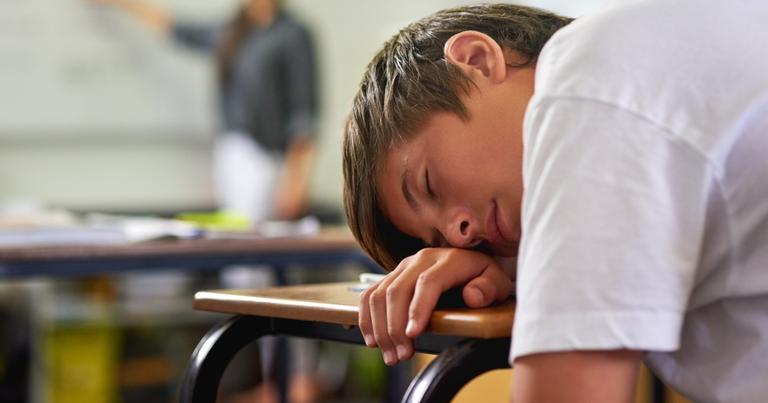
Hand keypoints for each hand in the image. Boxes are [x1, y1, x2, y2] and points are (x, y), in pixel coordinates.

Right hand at [358, 247, 513, 365]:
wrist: (471, 265)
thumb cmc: (484, 278)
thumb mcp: (498, 283)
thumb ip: (489, 288)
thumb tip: (473, 296)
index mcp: (449, 259)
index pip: (428, 282)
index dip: (418, 308)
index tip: (413, 335)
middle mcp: (421, 259)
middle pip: (398, 290)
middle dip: (395, 326)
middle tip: (402, 355)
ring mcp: (403, 267)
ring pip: (380, 294)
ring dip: (380, 328)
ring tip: (392, 355)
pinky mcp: (391, 276)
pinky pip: (370, 295)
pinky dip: (367, 318)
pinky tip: (374, 341)